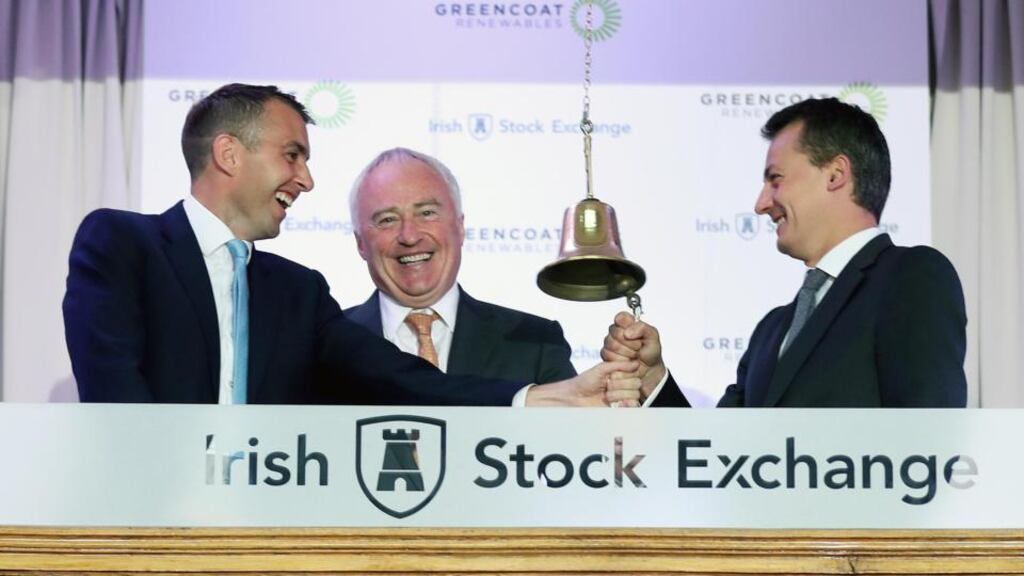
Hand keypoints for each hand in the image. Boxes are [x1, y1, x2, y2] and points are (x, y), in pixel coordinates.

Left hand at [525, 360, 640, 406]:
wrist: (574, 398)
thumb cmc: (584, 382)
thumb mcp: (601, 369)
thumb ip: (619, 365)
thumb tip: (636, 363)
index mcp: (620, 375)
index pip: (635, 373)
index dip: (624, 375)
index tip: (611, 376)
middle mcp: (623, 386)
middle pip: (636, 385)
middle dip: (620, 385)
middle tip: (606, 387)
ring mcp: (622, 398)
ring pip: (634, 395)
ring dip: (618, 395)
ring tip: (606, 396)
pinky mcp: (619, 410)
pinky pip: (632, 407)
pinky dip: (625, 405)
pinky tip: (616, 403)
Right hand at [602, 311, 665, 398]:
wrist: (649, 370)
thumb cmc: (650, 351)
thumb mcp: (653, 336)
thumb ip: (642, 328)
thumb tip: (627, 332)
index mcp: (627, 322)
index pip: (621, 317)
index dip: (628, 326)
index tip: (635, 335)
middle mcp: (616, 331)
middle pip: (616, 333)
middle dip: (631, 344)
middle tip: (638, 347)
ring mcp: (609, 343)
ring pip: (612, 346)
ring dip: (627, 353)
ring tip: (634, 355)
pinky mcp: (605, 355)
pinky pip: (609, 357)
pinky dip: (622, 362)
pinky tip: (628, 362)